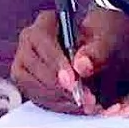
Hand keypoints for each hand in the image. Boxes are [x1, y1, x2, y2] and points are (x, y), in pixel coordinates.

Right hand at [10, 4, 128, 112]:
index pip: (42, 40)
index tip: (72, 81)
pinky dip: (55, 104)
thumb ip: (95, 52)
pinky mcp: (26, 80)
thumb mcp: (104, 40)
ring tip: (82, 103)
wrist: (95, 50)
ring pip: (30, 83)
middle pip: (33, 64)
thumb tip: (81, 66)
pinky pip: (34, 95)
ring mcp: (23, 61)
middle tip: (81, 98)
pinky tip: (75, 106)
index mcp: (46, 21)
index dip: (55, 62)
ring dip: (56, 97)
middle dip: (57, 85)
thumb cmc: (99, 40)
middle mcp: (29, 40)